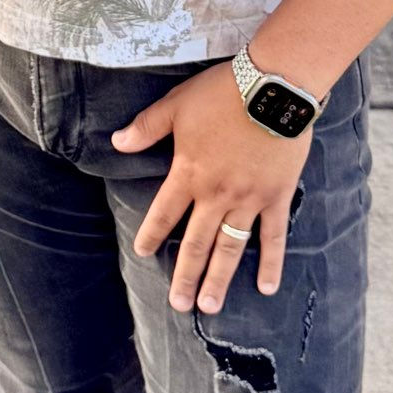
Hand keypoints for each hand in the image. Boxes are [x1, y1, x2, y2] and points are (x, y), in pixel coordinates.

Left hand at [113, 63, 313, 313]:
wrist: (274, 87)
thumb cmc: (223, 93)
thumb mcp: (177, 104)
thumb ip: (147, 127)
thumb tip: (116, 142)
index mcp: (189, 173)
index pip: (164, 213)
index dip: (152, 234)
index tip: (143, 253)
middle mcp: (216, 194)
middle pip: (196, 243)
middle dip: (185, 275)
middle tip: (179, 304)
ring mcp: (248, 199)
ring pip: (230, 247)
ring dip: (219, 279)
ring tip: (209, 306)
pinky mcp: (276, 196)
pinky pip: (273, 236)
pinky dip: (271, 263)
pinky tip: (267, 288)